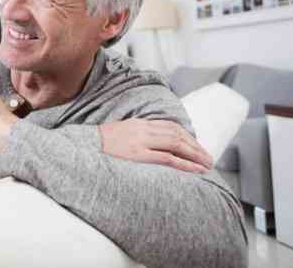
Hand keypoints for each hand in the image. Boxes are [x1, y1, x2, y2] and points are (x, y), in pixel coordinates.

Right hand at [98, 119, 213, 173]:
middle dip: (196, 147)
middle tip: (209, 158)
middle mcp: (143, 130)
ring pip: (176, 144)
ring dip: (195, 155)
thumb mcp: (120, 131)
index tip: (197, 146)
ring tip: (206, 165)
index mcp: (139, 123)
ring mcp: (141, 142)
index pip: (170, 126)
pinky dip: (184, 164)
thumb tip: (152, 142)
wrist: (83, 146)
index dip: (188, 136)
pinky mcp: (138, 155)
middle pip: (177, 134)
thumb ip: (137, 133)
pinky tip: (194, 170)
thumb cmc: (100, 143)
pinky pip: (167, 158)